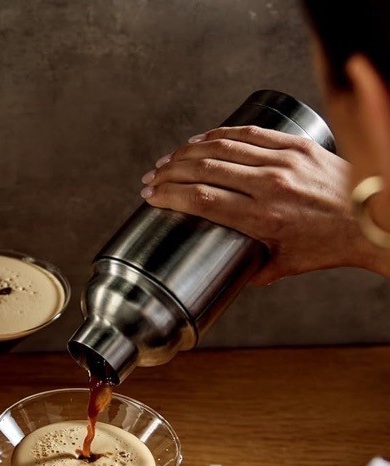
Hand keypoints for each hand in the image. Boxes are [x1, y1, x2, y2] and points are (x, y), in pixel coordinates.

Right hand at [140, 125, 383, 284]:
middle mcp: (270, 185)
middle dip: (171, 172)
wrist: (372, 216)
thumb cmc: (330, 244)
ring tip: (168, 160)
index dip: (170, 194)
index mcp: (262, 217)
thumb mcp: (285, 265)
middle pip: (206, 170)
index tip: (152, 196)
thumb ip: (253, 271)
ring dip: (189, 152)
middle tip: (152, 177)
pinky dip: (220, 135)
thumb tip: (229, 276)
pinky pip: (250, 134)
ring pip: (223, 148)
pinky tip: (202, 139)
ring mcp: (283, 160)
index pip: (202, 199)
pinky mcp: (296, 145)